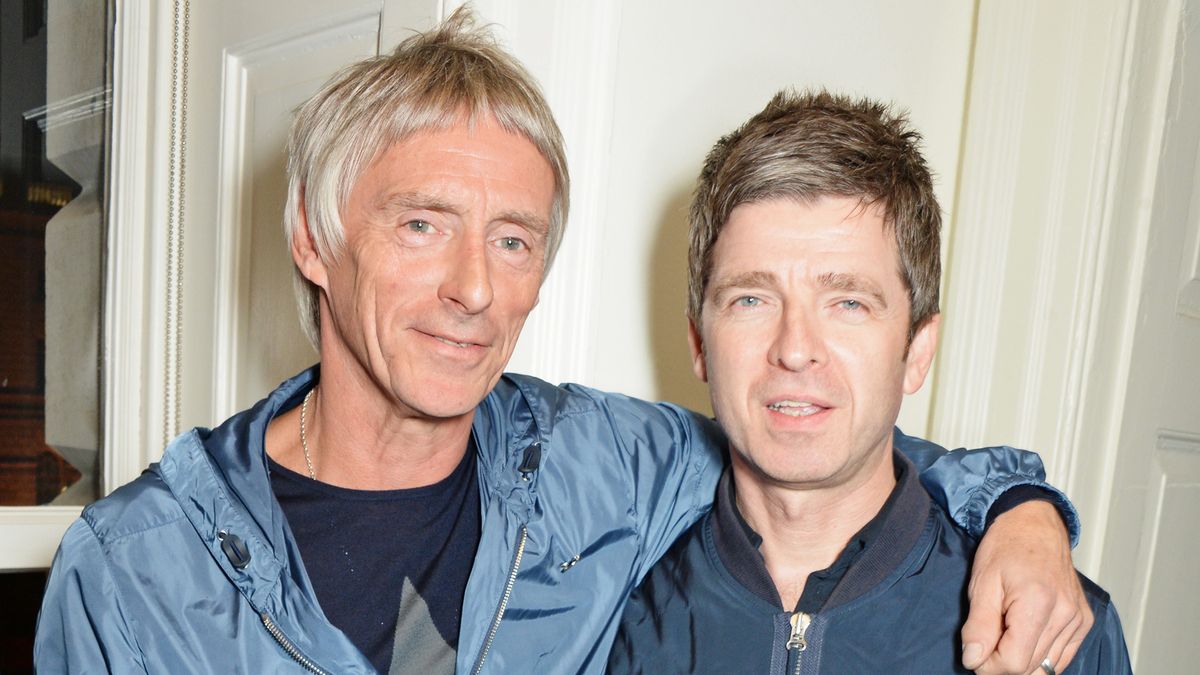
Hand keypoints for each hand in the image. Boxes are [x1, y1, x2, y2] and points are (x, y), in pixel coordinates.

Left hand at [961, 500, 1092, 673]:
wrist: (1034, 522)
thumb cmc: (1007, 545)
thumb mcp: (982, 583)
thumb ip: (978, 626)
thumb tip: (973, 660)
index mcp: (1038, 603)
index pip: (1014, 663)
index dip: (989, 664)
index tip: (975, 651)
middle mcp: (1065, 614)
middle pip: (1030, 667)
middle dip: (1002, 661)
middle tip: (986, 637)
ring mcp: (1078, 619)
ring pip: (1046, 666)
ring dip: (1021, 658)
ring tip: (1006, 630)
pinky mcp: (1083, 621)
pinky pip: (1061, 657)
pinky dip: (1040, 655)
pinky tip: (1024, 634)